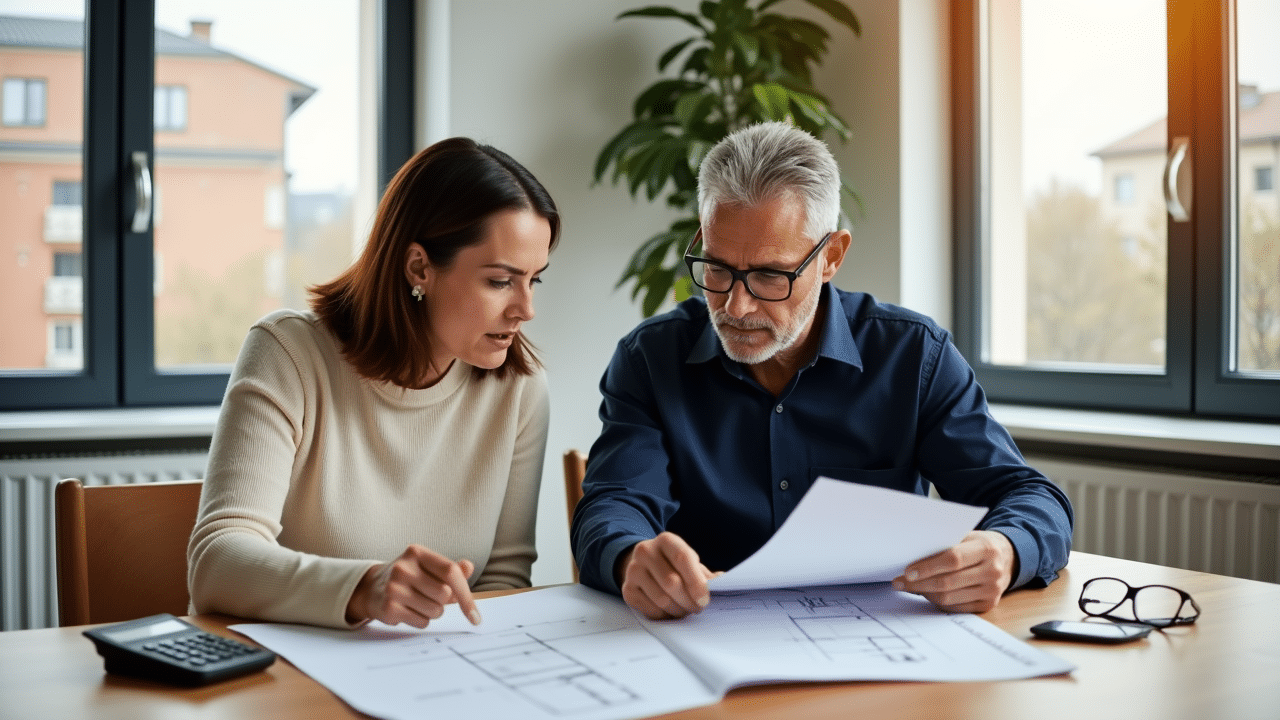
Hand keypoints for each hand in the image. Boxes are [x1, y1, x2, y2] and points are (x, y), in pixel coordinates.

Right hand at [346, 544, 480, 627]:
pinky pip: (422, 622)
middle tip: (430, 596)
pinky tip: (408, 610)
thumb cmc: (409, 578)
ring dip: (433, 612)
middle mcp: (403, 568)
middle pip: (444, 594)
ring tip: (418, 602)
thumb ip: (451, 569)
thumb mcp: (428, 567)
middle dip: (444, 601)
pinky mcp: (388, 608)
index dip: (466, 594)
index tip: (476, 616)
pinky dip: (421, 620)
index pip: (450, 572)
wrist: (372, 588)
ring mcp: (394, 588)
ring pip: (435, 611)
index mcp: (417, 553)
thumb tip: (468, 567)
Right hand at [617, 532, 717, 619]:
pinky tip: (670, 611)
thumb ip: (706, 574)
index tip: (705, 599)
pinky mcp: (627, 589)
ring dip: (678, 610)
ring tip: (685, 610)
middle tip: (698, 608)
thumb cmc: (673, 565)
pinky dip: (664, 615)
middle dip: (689, 601)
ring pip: (661, 599)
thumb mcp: (690, 562)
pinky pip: (650, 609)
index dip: (696, 582)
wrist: (644, 565)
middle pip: (672, 582)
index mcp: (666, 540)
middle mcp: (645, 551)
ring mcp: (633, 570)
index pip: (683, 559)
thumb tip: (724, 582)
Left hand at [891, 530, 1014, 612]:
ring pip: (950, 598)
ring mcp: (992, 591)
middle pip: (948, 582)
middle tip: (899, 582)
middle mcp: (992, 571)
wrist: (1008, 557)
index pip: (953, 559)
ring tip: (908, 587)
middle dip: (919, 583)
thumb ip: (945, 543)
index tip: (907, 571)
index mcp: (986, 549)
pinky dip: (937, 601)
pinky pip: (955, 607)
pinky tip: (925, 593)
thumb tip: (912, 556)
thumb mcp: (967, 535)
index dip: (928, 566)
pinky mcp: (988, 605)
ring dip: (924, 593)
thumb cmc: (978, 544)